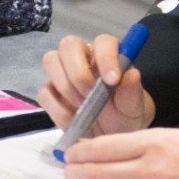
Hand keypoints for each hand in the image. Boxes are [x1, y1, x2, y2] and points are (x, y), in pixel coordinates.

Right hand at [38, 32, 153, 132]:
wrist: (109, 135)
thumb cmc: (124, 114)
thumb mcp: (134, 107)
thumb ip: (132, 92)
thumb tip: (132, 74)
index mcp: (107, 55)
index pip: (104, 42)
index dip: (106, 57)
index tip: (113, 80)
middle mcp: (82, 58)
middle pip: (68, 45)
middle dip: (78, 71)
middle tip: (89, 95)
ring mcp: (62, 73)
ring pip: (51, 62)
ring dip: (66, 87)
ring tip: (82, 107)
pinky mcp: (49, 92)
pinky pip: (44, 93)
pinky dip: (57, 109)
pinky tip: (73, 119)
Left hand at [62, 129, 178, 178]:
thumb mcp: (168, 135)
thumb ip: (134, 144)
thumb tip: (100, 150)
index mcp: (153, 143)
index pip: (101, 148)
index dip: (78, 152)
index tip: (70, 153)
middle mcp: (150, 169)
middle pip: (95, 175)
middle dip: (74, 173)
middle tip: (70, 171)